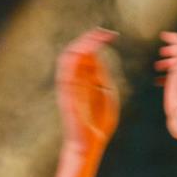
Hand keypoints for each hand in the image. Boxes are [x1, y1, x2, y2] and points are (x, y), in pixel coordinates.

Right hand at [56, 28, 119, 153]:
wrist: (90, 144)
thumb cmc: (99, 123)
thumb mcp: (106, 94)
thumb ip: (102, 77)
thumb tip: (98, 57)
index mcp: (85, 80)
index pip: (87, 54)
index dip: (97, 42)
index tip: (111, 35)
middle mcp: (74, 80)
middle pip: (76, 52)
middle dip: (89, 39)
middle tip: (104, 32)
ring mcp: (68, 86)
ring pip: (68, 58)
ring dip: (81, 45)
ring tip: (95, 38)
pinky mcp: (66, 94)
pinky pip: (65, 72)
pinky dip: (74, 59)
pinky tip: (86, 51)